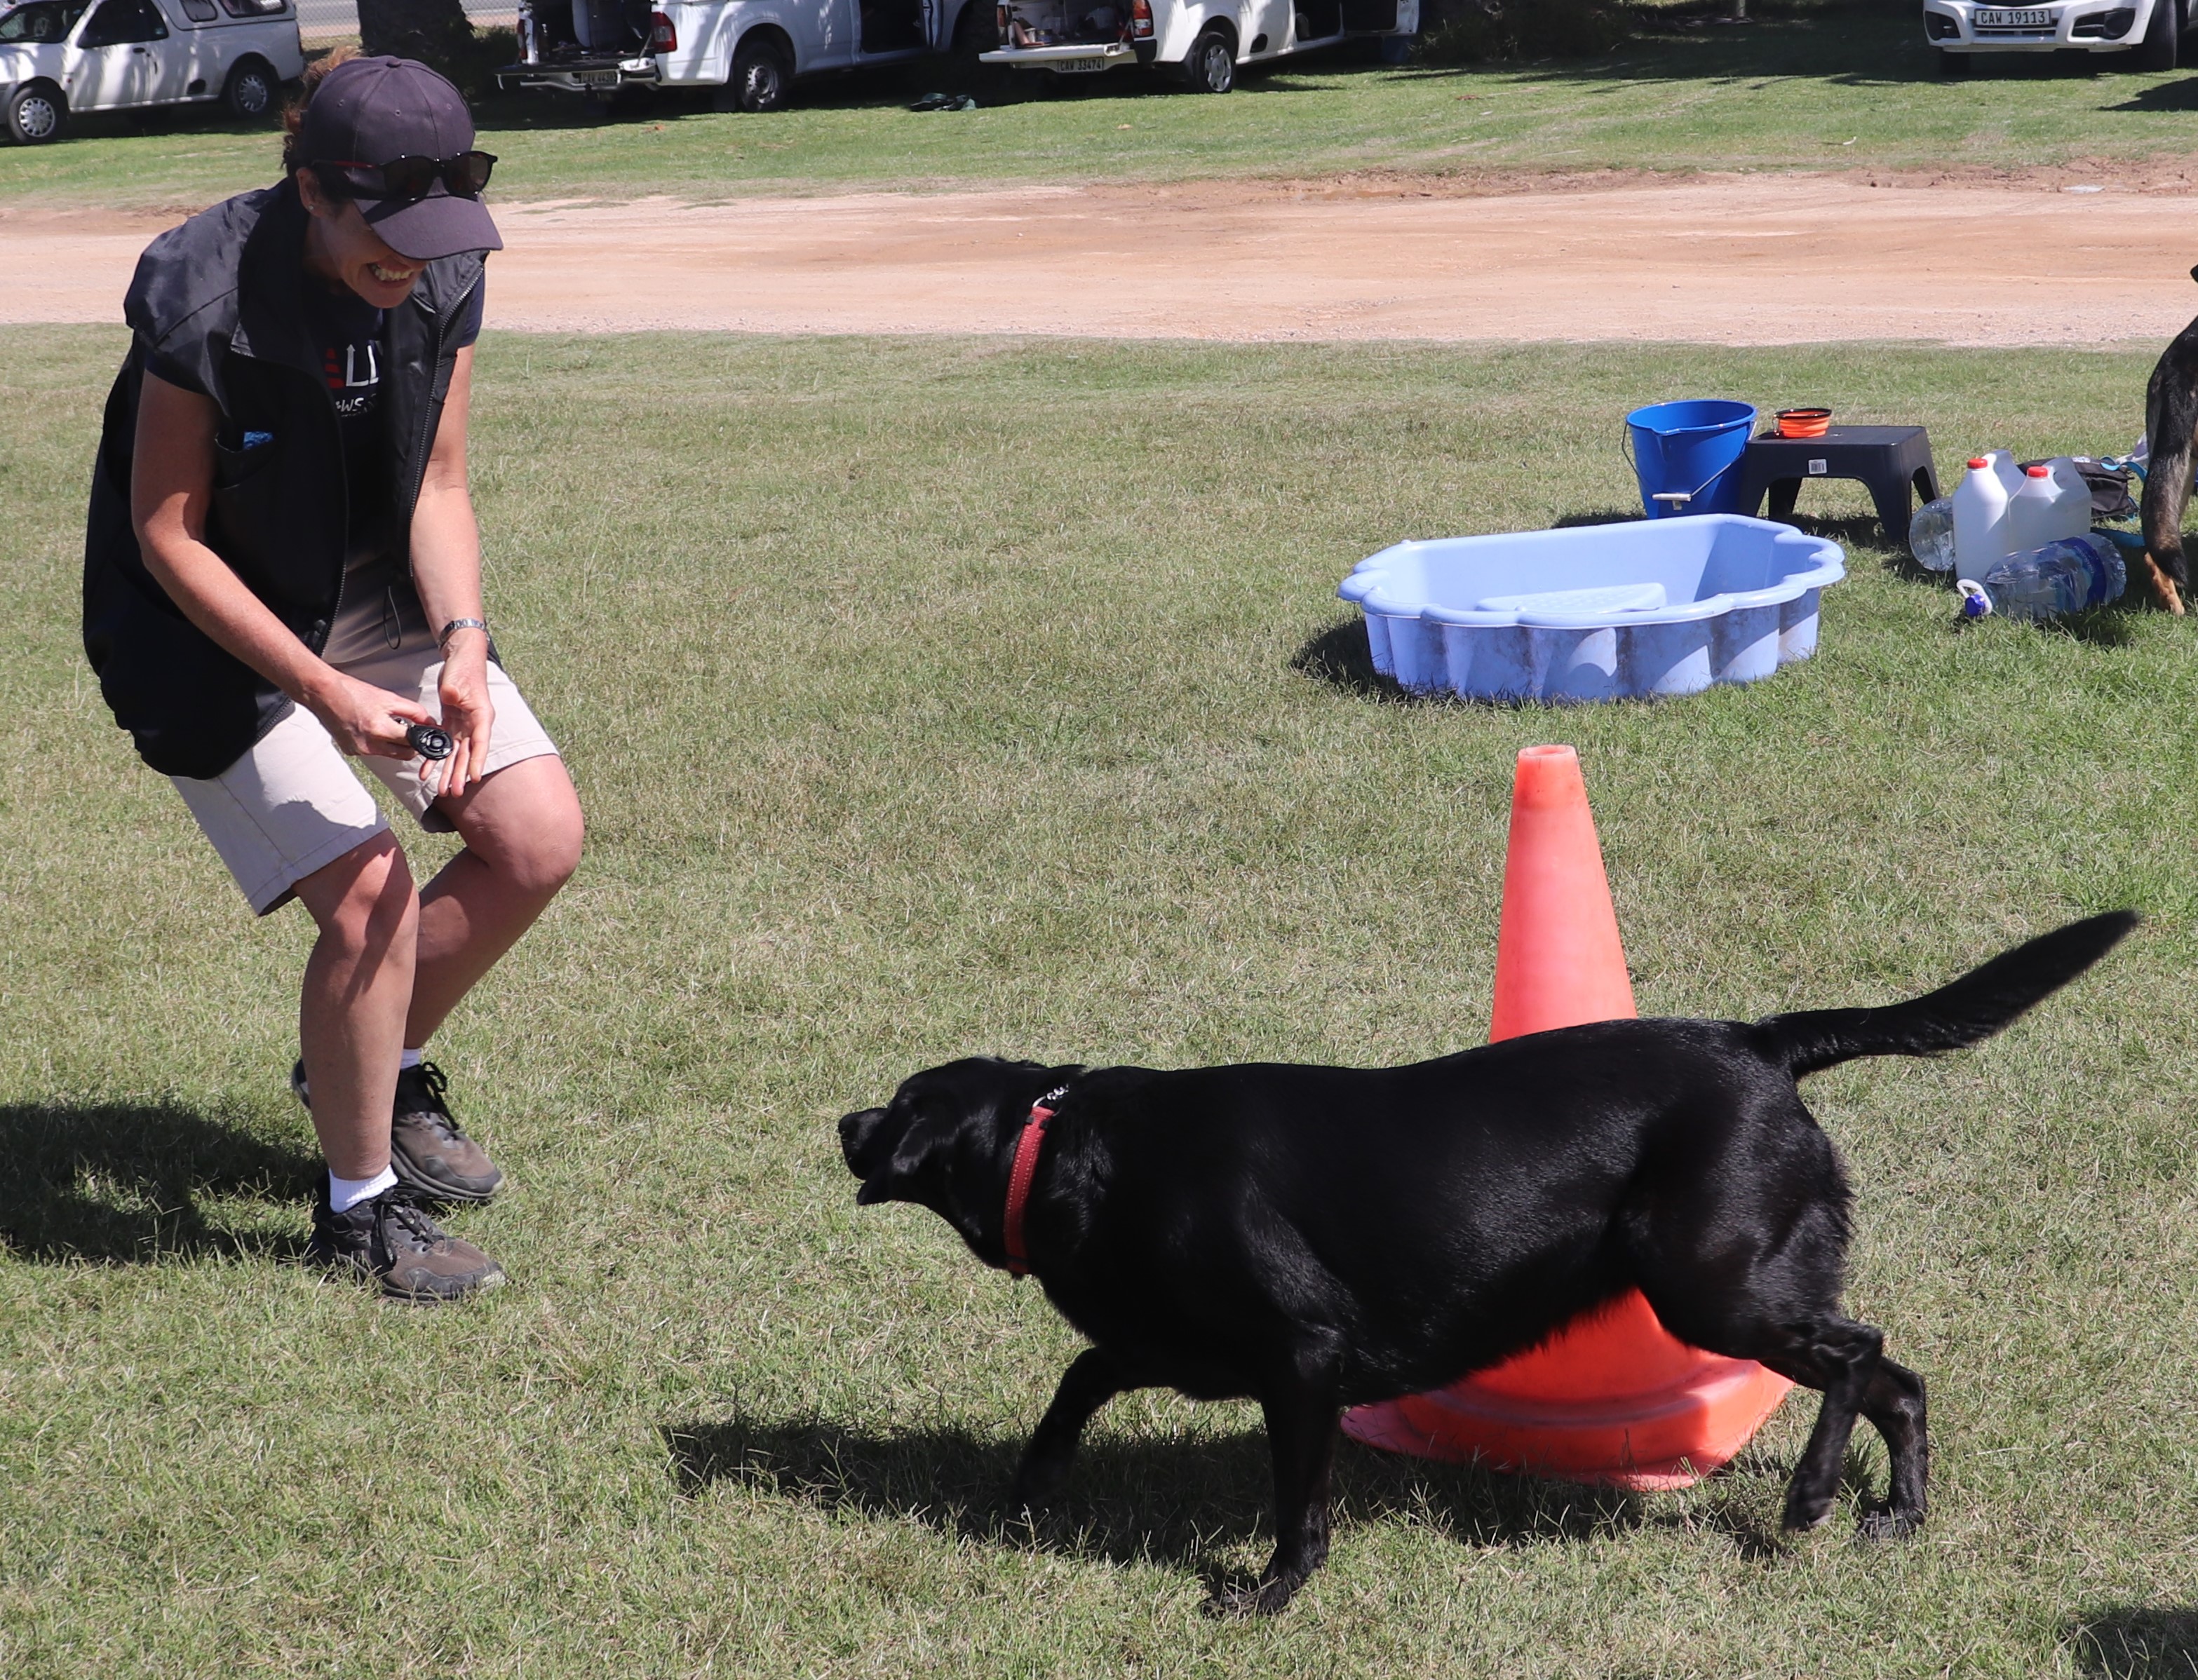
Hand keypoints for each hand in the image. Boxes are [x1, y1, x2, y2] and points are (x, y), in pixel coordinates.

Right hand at [305, 669, 437, 760]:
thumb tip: (430, 723)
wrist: (323, 693)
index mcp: (379, 729)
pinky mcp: (351, 752)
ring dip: (394, 744)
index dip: (423, 739)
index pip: (412, 744)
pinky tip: (371, 729)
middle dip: (411, 745)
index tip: (427, 736)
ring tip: (387, 726)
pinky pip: (374, 752)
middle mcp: (368, 744)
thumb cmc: (352, 692)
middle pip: (403, 755)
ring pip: (389, 755)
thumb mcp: (389, 698)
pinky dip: (378, 744)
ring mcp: (359, 750)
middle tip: (411, 732)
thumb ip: (414, 712)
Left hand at [433, 631, 495, 800]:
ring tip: (443, 790)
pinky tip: (428, 771)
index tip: (474, 777)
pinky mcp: (453, 724)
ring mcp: (464, 726)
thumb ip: (454, 692)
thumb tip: (450, 699)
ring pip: (456, 754)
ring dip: (449, 772)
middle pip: (468, 754)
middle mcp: (475, 724)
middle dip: (460, 774)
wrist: (461, 659)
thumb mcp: (458, 680)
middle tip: (454, 792)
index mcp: (481, 715)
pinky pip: (444, 745)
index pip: (481, 742)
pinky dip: (436, 758)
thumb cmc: (464, 668)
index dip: (477, 761)